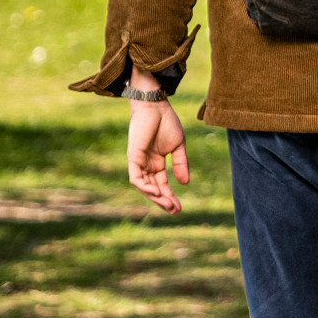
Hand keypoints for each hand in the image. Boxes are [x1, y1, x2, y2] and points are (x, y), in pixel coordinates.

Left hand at [125, 73, 189, 212]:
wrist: (155, 106)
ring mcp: (138, 162)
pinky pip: (136, 178)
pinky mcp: (133, 157)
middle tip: (175, 211)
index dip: (170, 197)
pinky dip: (145, 187)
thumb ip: (181, 164)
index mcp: (156, 163)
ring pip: (143, 187)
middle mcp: (146, 165)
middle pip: (153, 189)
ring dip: (155, 197)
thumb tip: (185, 184)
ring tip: (168, 205)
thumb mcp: (178, 147)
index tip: (179, 208)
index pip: (162, 185)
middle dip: (163, 201)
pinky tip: (156, 192)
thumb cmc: (167, 122)